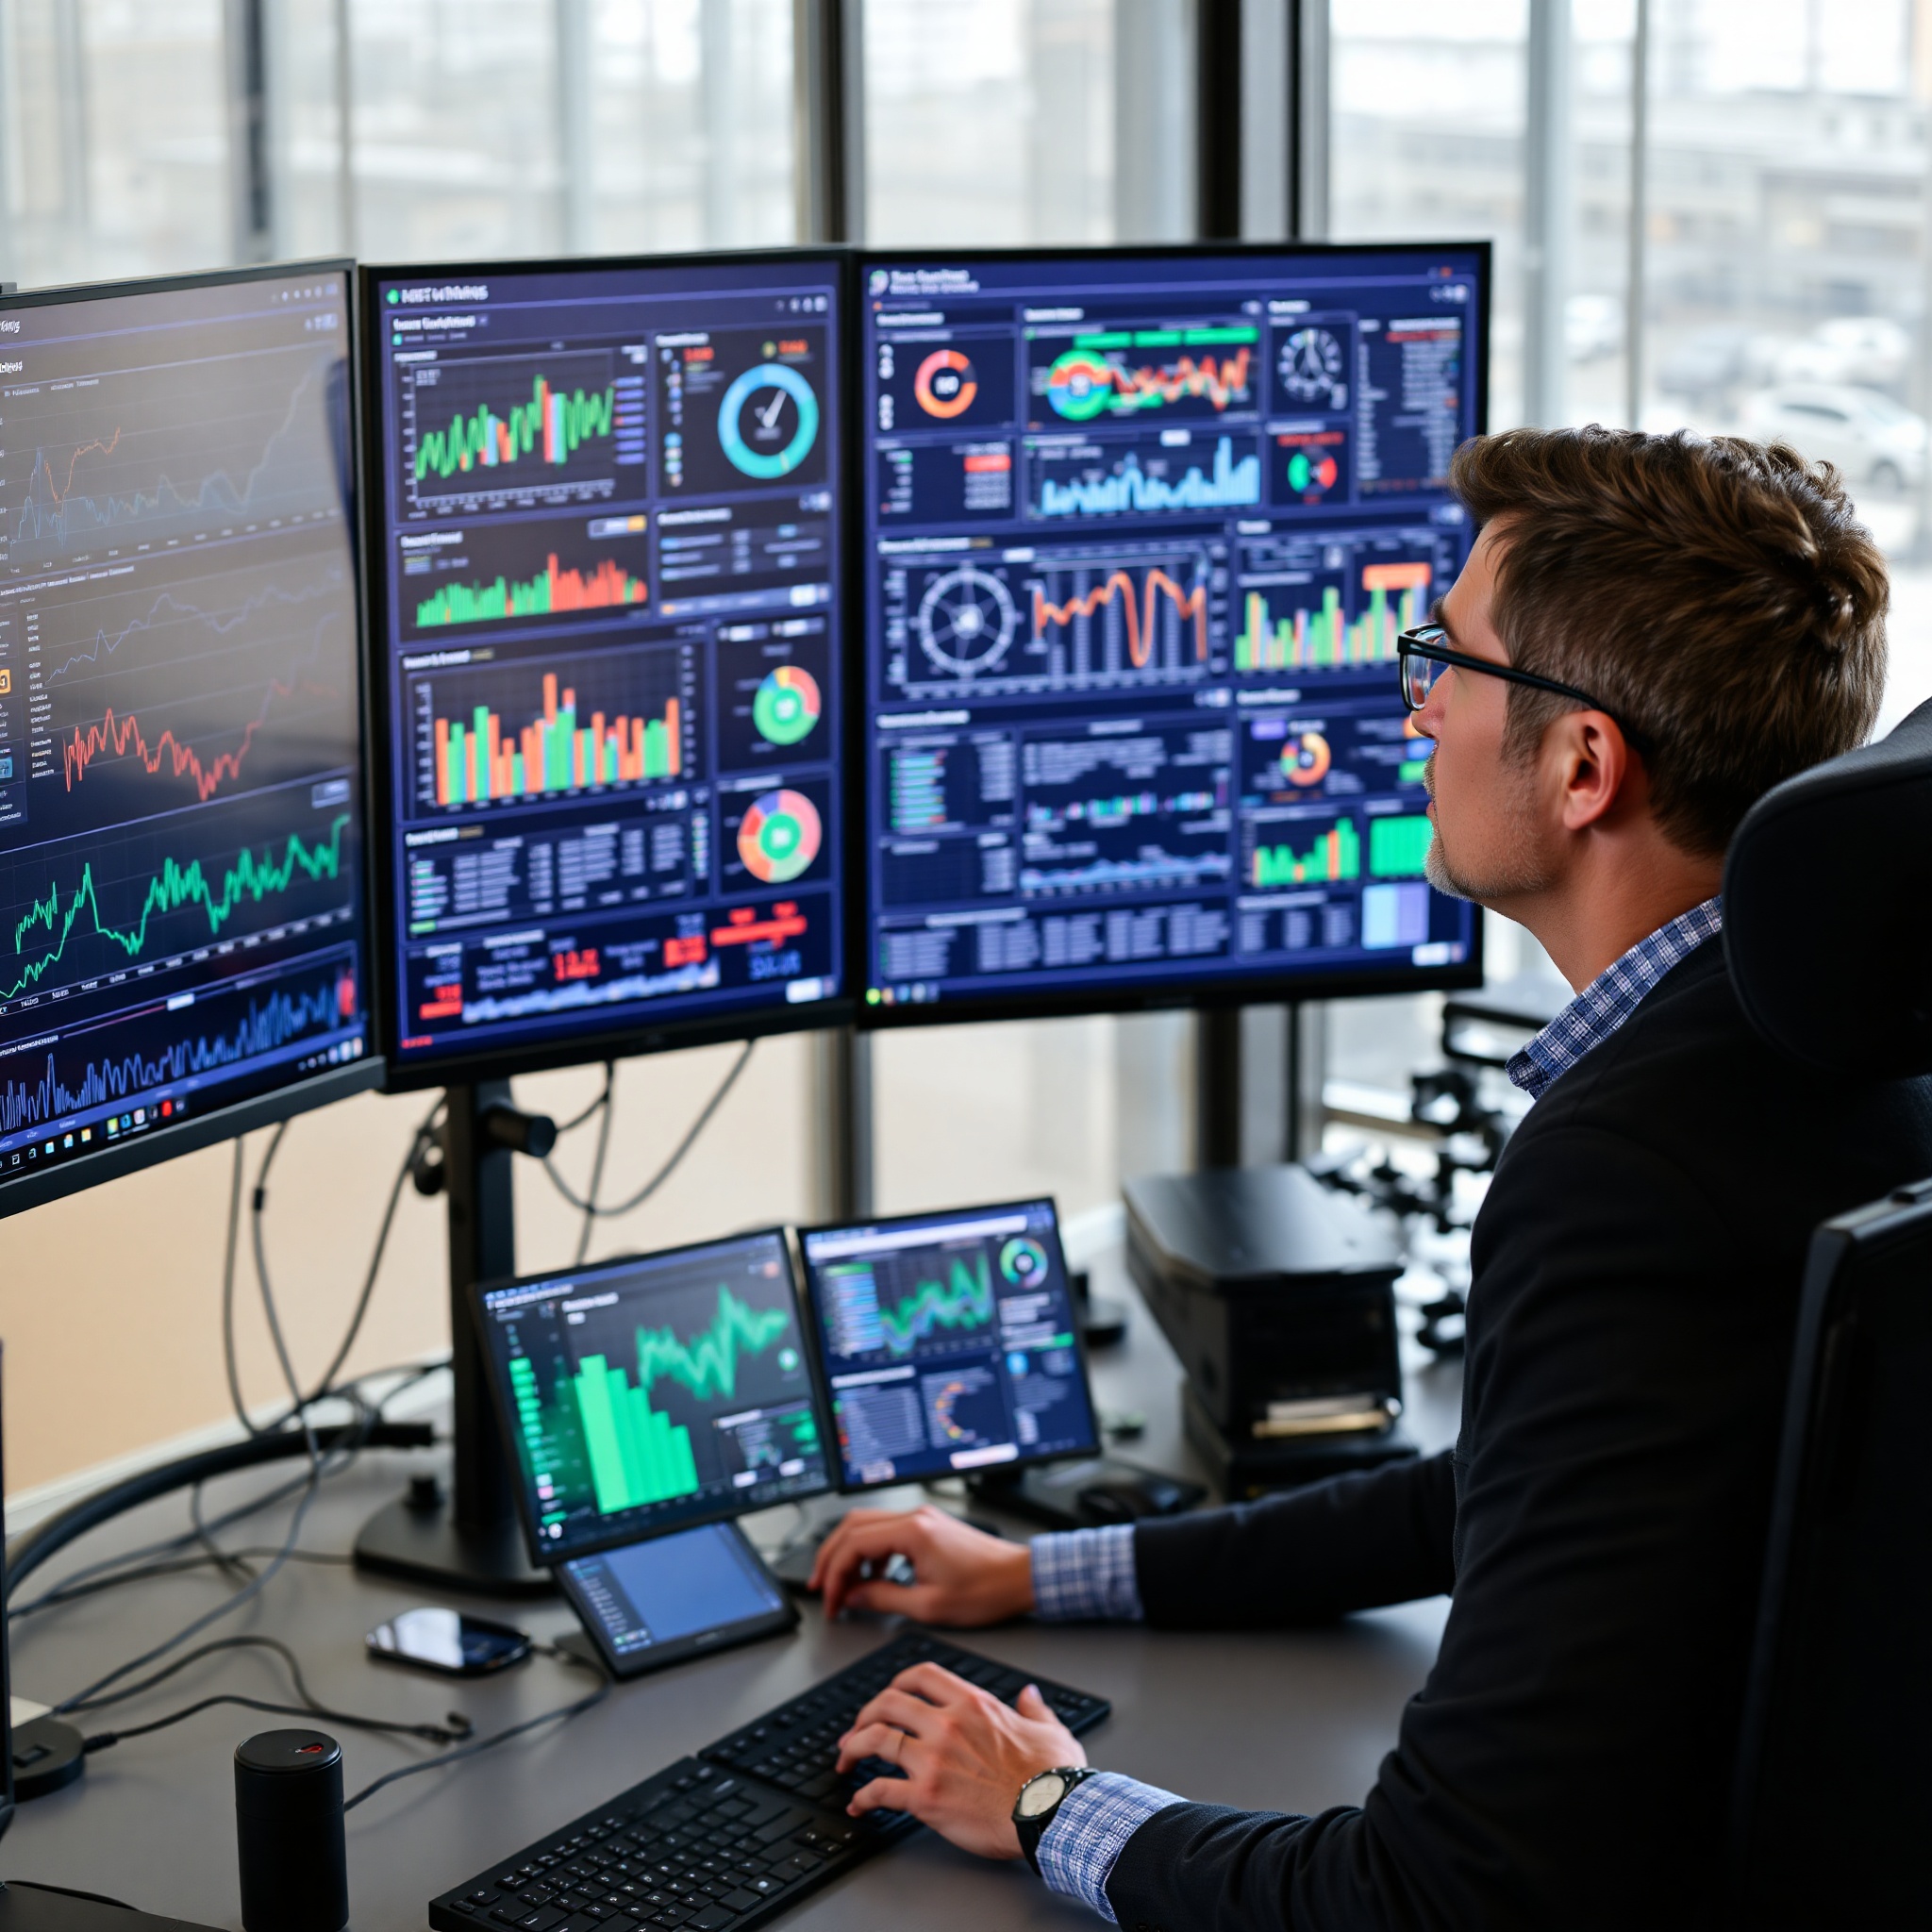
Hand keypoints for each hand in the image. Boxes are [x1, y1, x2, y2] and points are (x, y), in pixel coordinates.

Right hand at [809, 1506, 1033, 1625]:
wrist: (1020, 1577)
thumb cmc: (986, 1590)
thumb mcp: (928, 1605)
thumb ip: (883, 1599)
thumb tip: (852, 1597)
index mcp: (912, 1531)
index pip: (853, 1543)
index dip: (834, 1573)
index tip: (830, 1599)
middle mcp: (915, 1517)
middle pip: (852, 1526)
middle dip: (831, 1557)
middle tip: (822, 1587)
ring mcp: (922, 1519)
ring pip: (867, 1526)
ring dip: (849, 1555)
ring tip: (844, 1587)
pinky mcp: (928, 1527)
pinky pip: (886, 1533)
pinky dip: (871, 1554)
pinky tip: (873, 1580)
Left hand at [835, 1662, 1085, 1858]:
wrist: (1051, 1815)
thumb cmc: (1053, 1778)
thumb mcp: (1051, 1731)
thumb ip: (1034, 1710)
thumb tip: (1029, 1696)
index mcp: (973, 1705)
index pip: (920, 1676)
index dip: (896, 1683)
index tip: (888, 1696)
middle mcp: (947, 1725)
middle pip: (887, 1703)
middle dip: (864, 1714)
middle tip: (856, 1730)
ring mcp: (933, 1760)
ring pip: (875, 1740)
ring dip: (852, 1748)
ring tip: (844, 1761)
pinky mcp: (926, 1797)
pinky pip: (880, 1791)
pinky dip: (863, 1797)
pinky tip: (858, 1804)